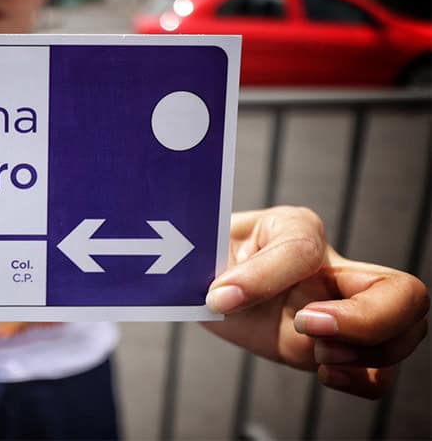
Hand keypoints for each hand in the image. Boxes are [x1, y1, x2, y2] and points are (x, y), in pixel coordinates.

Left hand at [203, 206, 428, 398]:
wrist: (202, 281)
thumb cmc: (205, 254)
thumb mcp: (203, 249)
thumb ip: (214, 260)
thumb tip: (223, 292)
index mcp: (294, 228)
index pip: (302, 249)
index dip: (263, 277)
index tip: (219, 298)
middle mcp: (331, 267)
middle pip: (401, 291)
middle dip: (366, 320)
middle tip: (306, 326)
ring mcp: (341, 309)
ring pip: (405, 330)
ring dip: (367, 352)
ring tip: (316, 354)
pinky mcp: (335, 346)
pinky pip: (379, 369)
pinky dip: (364, 379)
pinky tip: (326, 373)